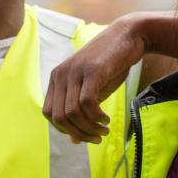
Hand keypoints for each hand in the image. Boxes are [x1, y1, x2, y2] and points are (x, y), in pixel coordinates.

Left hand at [43, 15, 145, 143]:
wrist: (128, 36)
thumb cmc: (111, 64)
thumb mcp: (93, 89)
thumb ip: (81, 112)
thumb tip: (73, 141)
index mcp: (56, 78)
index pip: (49, 113)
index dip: (64, 130)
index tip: (84, 135)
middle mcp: (60, 74)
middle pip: (59, 117)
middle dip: (78, 133)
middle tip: (96, 138)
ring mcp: (75, 71)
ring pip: (72, 112)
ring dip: (89, 127)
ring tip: (104, 129)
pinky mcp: (91, 71)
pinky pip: (87, 102)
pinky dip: (96, 116)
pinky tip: (106, 119)